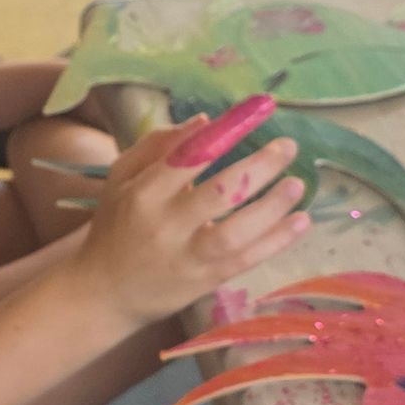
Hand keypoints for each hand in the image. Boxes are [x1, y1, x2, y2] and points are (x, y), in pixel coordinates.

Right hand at [73, 119, 308, 327]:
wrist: (104, 292)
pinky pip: (246, 260)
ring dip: (273, 207)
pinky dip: (276, 241)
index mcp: (143, 193)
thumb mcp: (122, 178)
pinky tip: (300, 222)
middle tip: (288, 146)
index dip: (226, 132)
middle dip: (259, 166)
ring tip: (298, 184)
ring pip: (237, 231)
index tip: (255, 112)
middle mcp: (166, 225)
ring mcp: (187, 257)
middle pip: (220, 192)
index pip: (189, 156)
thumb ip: (157, 146)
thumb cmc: (117, 226)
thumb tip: (205, 123)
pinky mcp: (205, 281)